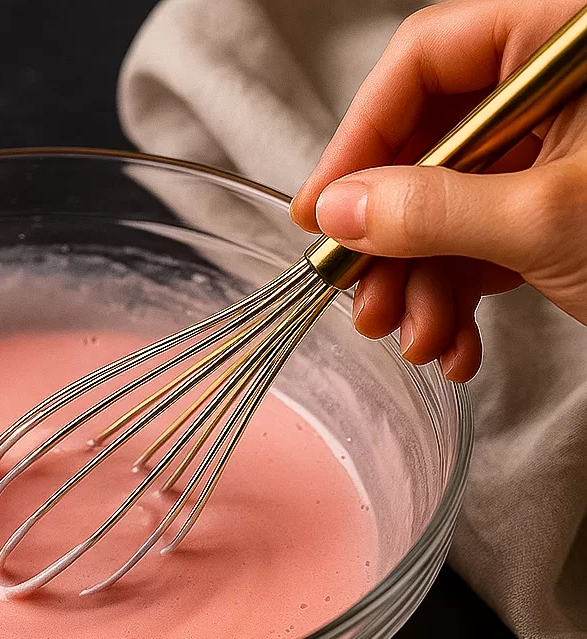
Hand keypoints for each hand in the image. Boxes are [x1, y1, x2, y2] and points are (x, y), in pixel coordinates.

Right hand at [290, 0, 586, 381]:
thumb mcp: (546, 219)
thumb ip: (431, 210)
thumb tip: (340, 212)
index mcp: (568, 45)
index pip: (429, 60)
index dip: (361, 135)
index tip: (323, 210)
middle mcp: (558, 92)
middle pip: (429, 147)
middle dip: (390, 240)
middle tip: (363, 300)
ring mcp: (557, 155)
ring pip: (448, 208)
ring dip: (421, 287)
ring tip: (418, 341)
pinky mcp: (556, 211)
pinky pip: (482, 244)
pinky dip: (460, 300)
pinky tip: (455, 346)